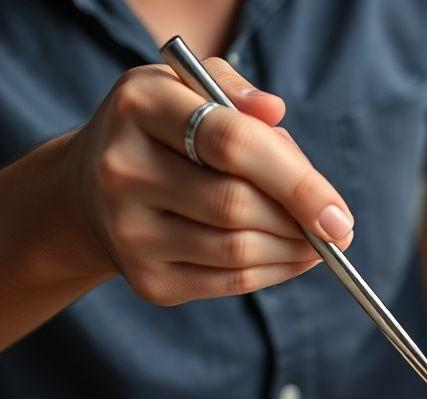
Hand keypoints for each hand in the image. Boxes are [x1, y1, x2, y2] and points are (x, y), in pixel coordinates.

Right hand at [63, 60, 353, 303]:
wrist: (87, 191)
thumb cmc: (161, 130)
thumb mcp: (187, 88)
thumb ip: (235, 91)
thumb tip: (275, 114)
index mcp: (139, 105)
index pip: (229, 142)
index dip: (295, 180)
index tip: (339, 213)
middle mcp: (123, 169)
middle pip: (235, 205)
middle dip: (299, 220)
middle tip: (336, 226)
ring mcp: (129, 231)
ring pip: (235, 250)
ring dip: (292, 251)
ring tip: (318, 242)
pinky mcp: (146, 280)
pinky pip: (228, 282)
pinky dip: (273, 273)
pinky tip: (292, 258)